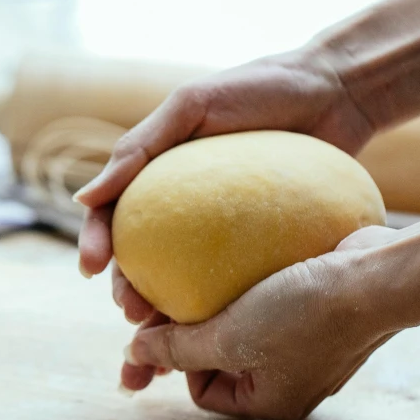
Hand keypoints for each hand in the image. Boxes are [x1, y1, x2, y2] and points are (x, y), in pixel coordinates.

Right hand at [76, 46, 375, 321]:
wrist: (335, 93)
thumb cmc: (261, 87)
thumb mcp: (192, 106)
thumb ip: (140, 147)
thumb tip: (84, 199)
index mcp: (162, 171)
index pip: (117, 212)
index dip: (99, 242)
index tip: (92, 270)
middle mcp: (189, 202)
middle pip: (147, 253)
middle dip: (130, 287)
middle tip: (133, 312)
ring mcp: (226, 223)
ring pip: (186, 273)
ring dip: (169, 306)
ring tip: (164, 331)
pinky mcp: (262, 237)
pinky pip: (235, 273)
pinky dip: (221, 301)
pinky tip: (218, 326)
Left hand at [120, 226, 396, 419]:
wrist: (376, 278)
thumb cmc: (305, 314)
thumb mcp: (231, 337)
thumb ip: (179, 348)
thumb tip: (132, 355)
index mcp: (270, 400)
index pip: (203, 391)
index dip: (181, 360)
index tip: (176, 322)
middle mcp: (290, 379)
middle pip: (224, 357)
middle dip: (199, 328)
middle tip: (177, 294)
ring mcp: (308, 344)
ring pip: (247, 326)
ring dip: (224, 303)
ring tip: (204, 273)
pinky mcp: (318, 309)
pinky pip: (272, 302)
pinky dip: (253, 286)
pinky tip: (239, 260)